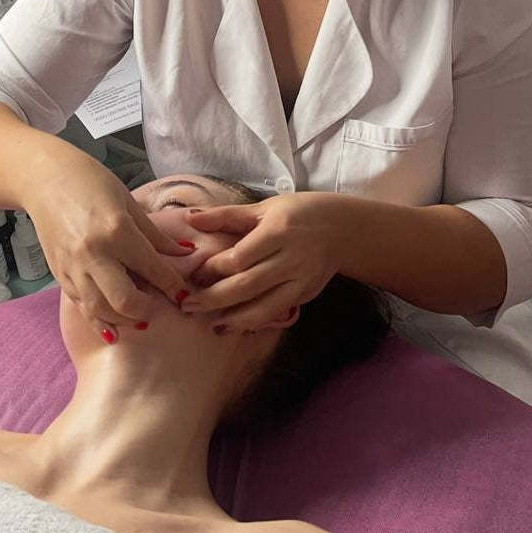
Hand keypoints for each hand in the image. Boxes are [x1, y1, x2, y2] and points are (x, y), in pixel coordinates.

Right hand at [22, 146, 193, 342]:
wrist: (45, 180)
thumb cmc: (91, 183)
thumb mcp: (129, 203)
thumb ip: (155, 235)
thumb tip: (185, 254)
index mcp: (117, 231)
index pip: (153, 269)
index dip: (173, 286)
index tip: (184, 295)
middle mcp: (94, 254)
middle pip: (125, 301)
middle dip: (147, 310)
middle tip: (159, 306)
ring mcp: (73, 267)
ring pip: (100, 310)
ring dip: (124, 320)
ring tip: (139, 318)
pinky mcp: (59, 274)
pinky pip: (81, 306)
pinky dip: (98, 320)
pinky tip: (113, 328)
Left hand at [180, 192, 348, 332]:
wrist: (343, 229)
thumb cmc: (298, 213)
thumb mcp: (264, 208)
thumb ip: (226, 215)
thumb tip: (190, 218)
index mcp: (278, 231)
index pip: (239, 257)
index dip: (213, 269)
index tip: (194, 275)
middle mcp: (291, 258)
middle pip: (247, 285)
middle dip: (214, 299)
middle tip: (188, 306)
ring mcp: (301, 280)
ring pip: (263, 306)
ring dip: (234, 319)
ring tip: (211, 324)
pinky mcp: (306, 294)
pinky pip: (276, 312)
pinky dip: (255, 321)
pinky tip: (236, 324)